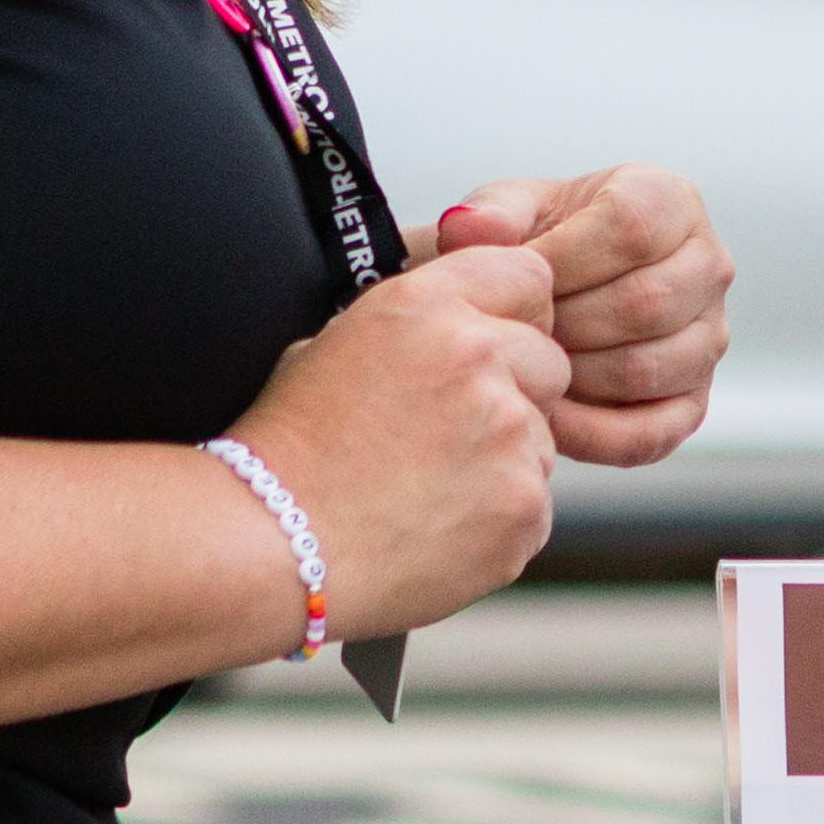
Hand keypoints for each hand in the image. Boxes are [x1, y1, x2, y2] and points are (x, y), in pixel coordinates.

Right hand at [238, 247, 566, 644]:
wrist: (272, 546)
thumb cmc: (288, 453)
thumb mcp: (333, 348)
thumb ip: (415, 328)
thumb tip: (455, 326)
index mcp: (427, 307)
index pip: (527, 278)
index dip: (517, 315)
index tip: (497, 346)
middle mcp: (478, 358)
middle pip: (552, 361)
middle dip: (519, 393)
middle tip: (453, 433)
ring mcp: (508, 434)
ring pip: (544, 440)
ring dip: (506, 460)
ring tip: (428, 489)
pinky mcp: (523, 506)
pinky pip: (535, 505)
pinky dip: (499, 520)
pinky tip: (436, 527)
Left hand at [429, 167, 730, 469]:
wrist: (540, 295)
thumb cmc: (532, 243)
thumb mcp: (507, 213)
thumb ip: (489, 214)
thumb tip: (471, 229)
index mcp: (672, 201)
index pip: (633, 228)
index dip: (563, 258)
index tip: (515, 278)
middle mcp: (708, 267)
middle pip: (646, 303)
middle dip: (564, 322)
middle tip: (514, 330)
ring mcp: (708, 338)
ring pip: (647, 368)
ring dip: (572, 374)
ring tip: (524, 364)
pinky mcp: (693, 402)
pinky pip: (650, 432)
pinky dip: (589, 432)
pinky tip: (543, 414)